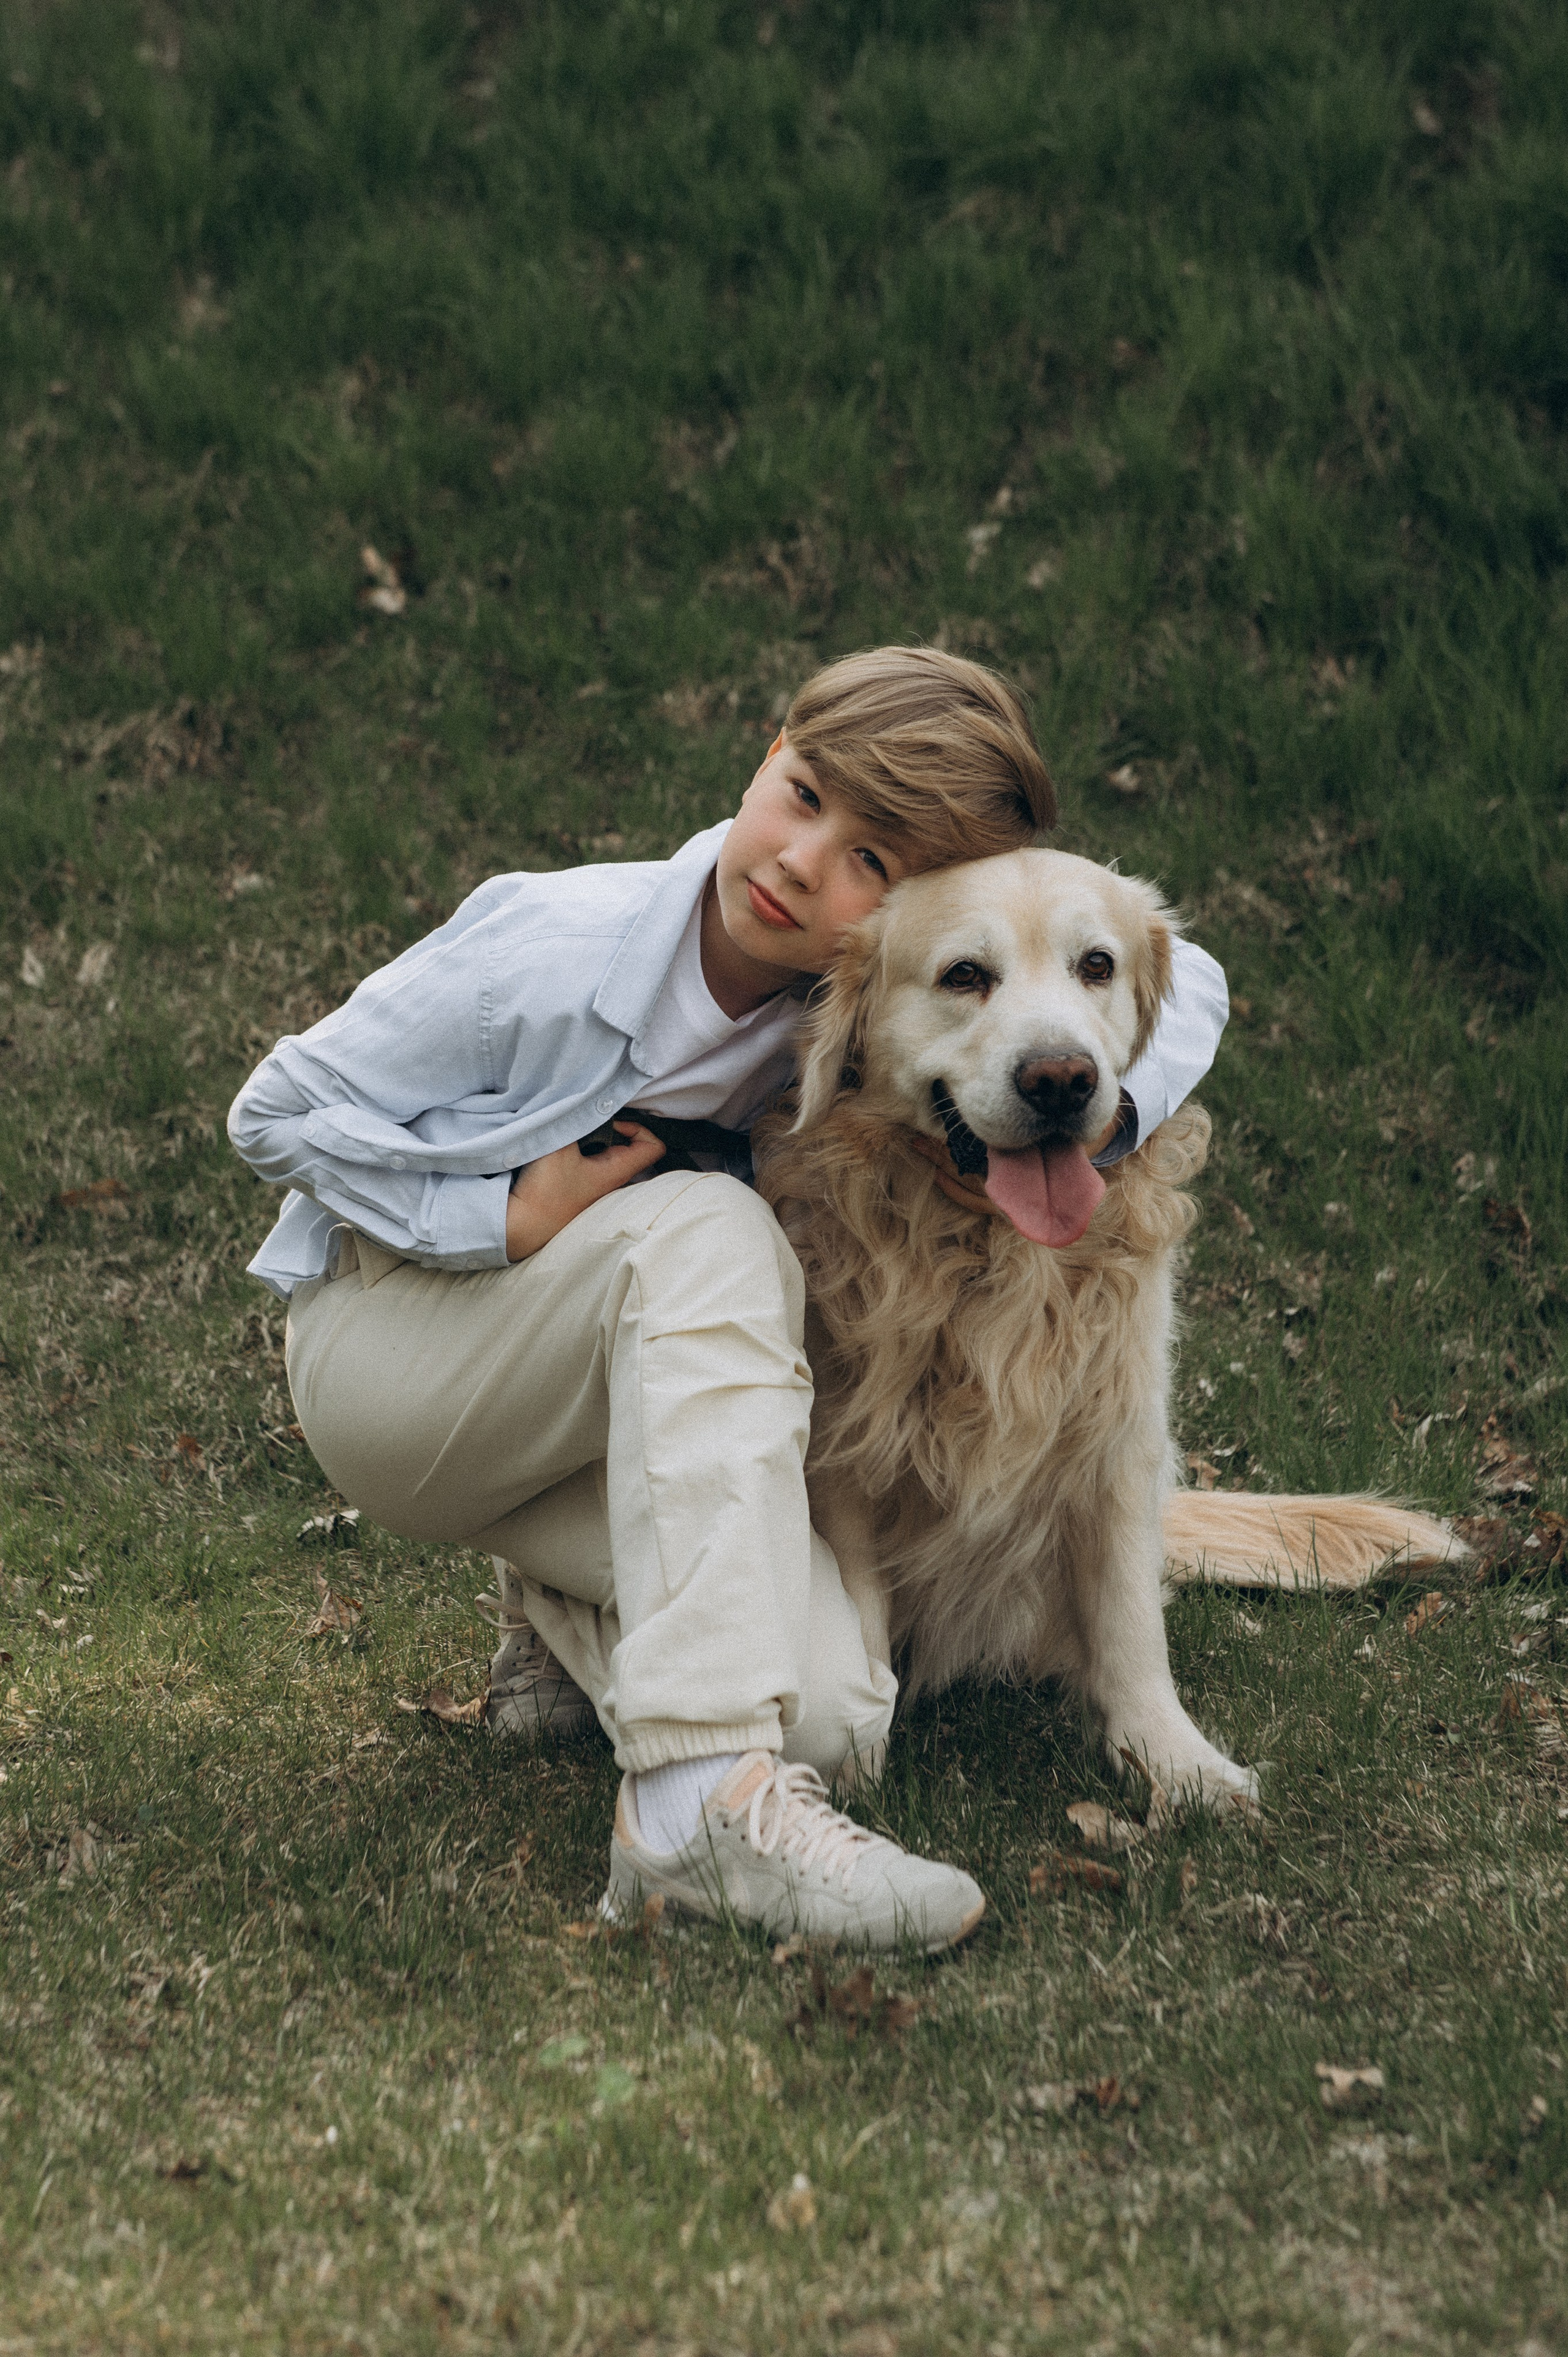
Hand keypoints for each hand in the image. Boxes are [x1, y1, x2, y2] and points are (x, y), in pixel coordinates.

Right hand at [505, 1122, 666, 1260]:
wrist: (522, 1224)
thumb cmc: (546, 1190)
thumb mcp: (561, 1145)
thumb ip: (575, 1120)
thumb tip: (580, 1103)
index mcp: (617, 1171)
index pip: (654, 1147)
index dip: (639, 1128)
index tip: (612, 1124)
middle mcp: (611, 1179)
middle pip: (628, 1145)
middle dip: (609, 1127)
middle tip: (587, 1121)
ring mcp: (594, 1184)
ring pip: (604, 1151)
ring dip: (590, 1137)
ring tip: (570, 1131)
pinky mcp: (577, 1186)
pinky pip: (587, 1160)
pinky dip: (578, 1148)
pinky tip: (559, 1145)